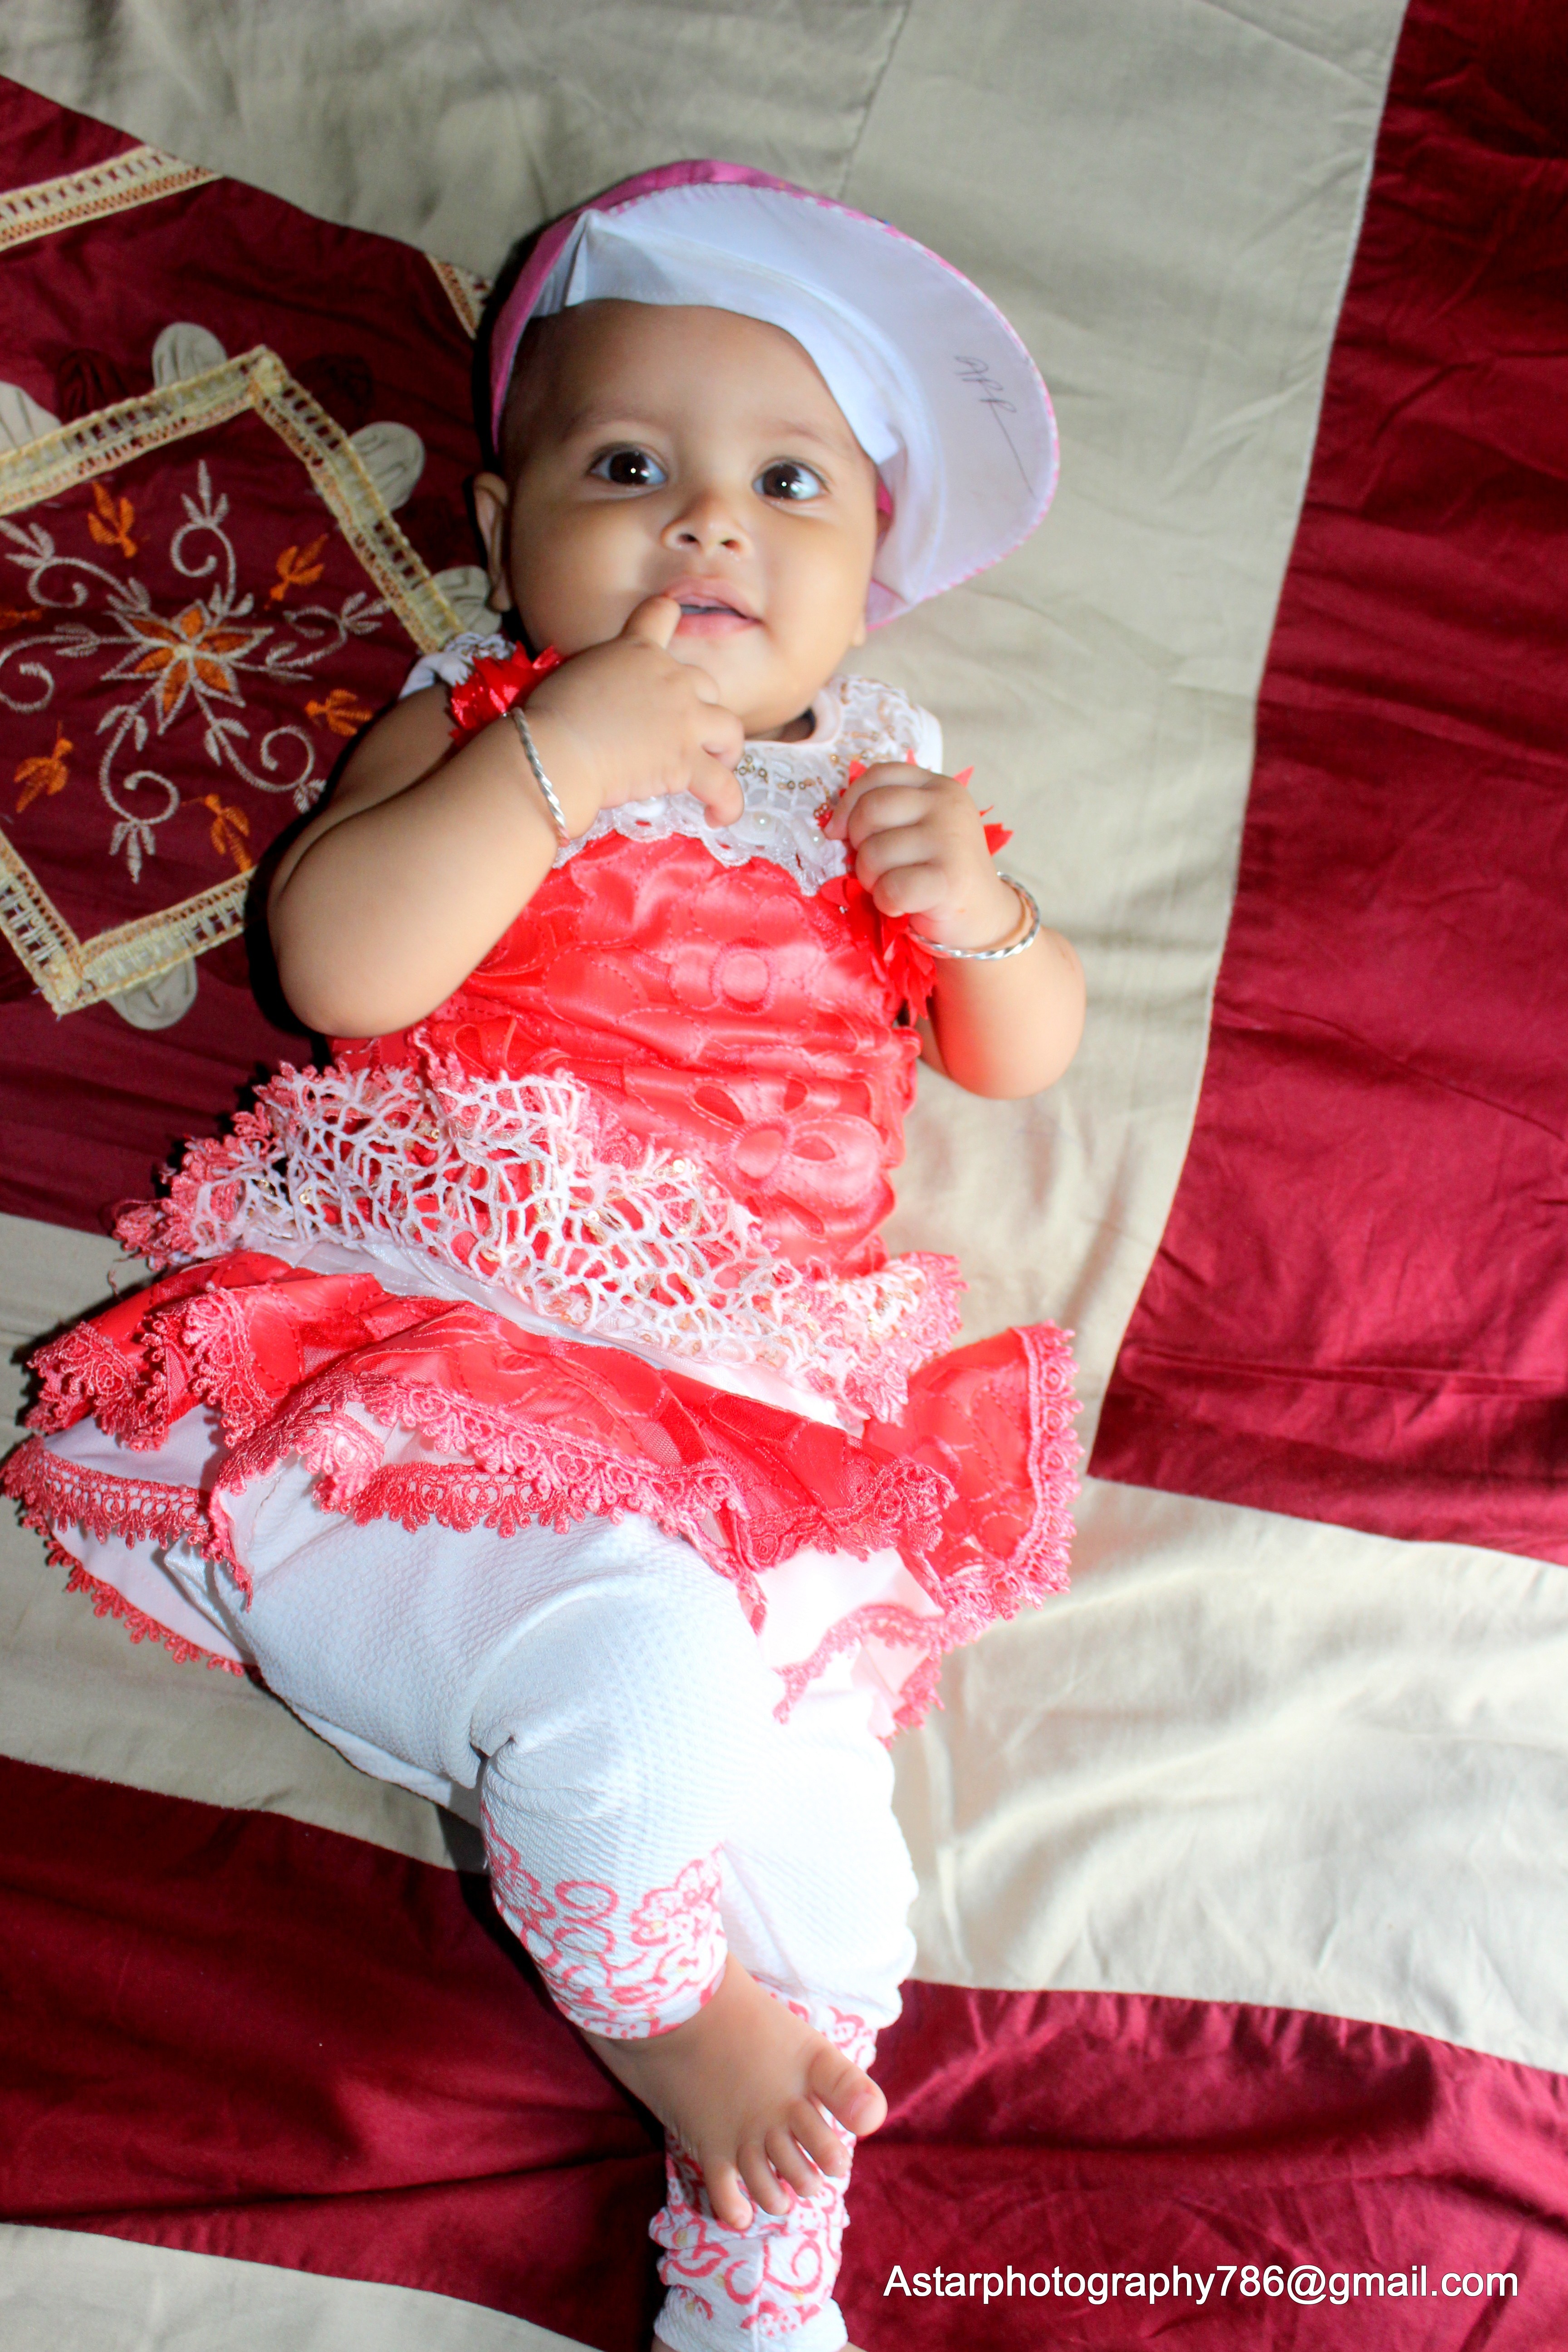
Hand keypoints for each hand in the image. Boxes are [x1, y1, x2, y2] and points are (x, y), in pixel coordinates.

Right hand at [522, 596, 745, 833]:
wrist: (554, 750)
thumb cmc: (549, 717)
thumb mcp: (576, 676)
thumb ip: (603, 678)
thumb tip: (604, 702)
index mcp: (636, 650)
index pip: (662, 614)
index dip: (670, 623)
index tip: (668, 643)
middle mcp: (669, 677)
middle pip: (706, 685)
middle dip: (700, 709)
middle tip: (684, 735)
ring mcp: (683, 719)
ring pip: (730, 730)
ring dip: (726, 751)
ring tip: (714, 769)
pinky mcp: (685, 761)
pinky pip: (723, 785)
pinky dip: (727, 803)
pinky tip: (718, 816)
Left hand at [824, 761, 1018, 950]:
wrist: (983, 915)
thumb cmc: (938, 872)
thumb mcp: (916, 829)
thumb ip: (885, 814)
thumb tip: (832, 826)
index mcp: (937, 786)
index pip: (878, 775)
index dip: (849, 803)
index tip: (839, 832)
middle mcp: (947, 805)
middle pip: (871, 810)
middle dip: (859, 845)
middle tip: (876, 867)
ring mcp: (950, 840)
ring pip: (874, 852)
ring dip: (872, 880)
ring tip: (894, 886)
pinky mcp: (949, 879)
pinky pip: (891, 888)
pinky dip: (887, 903)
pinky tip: (903, 906)